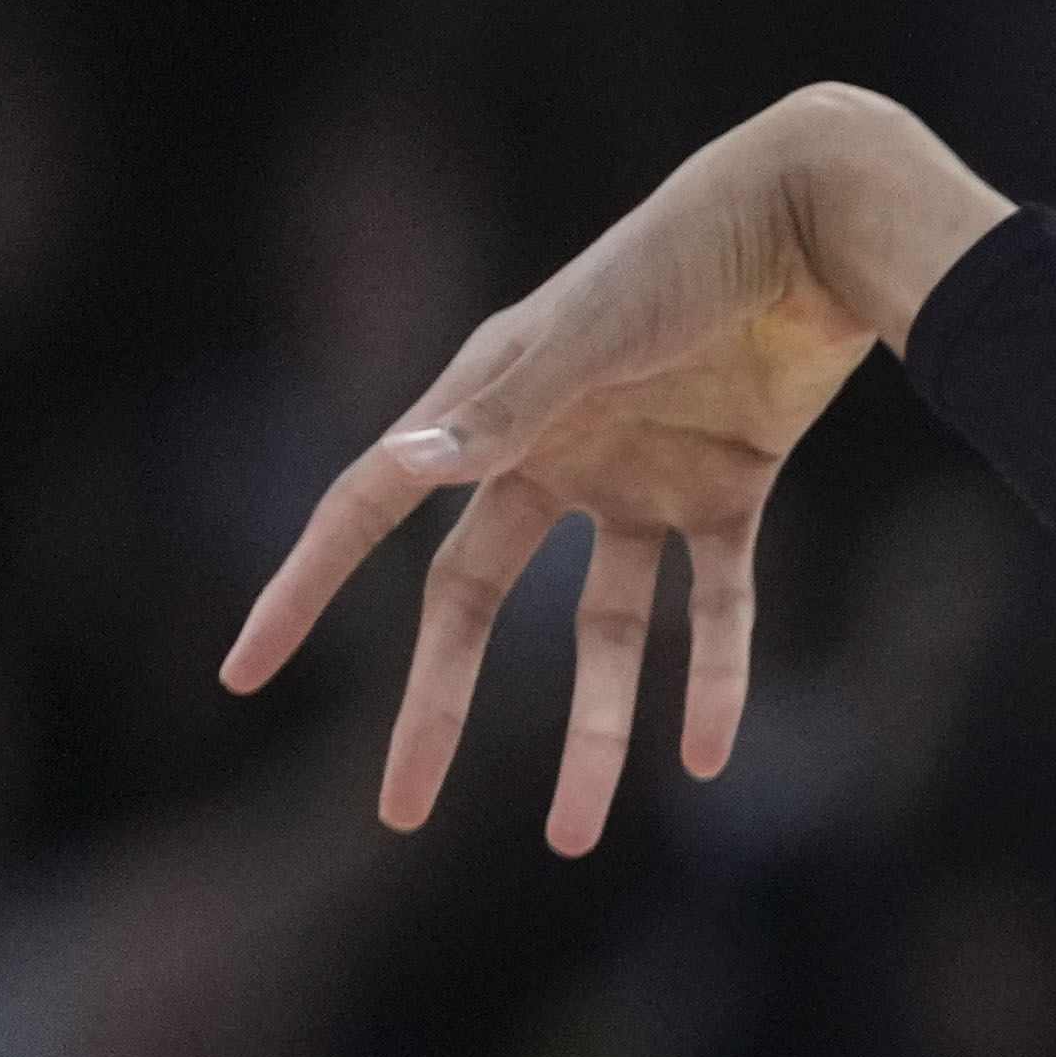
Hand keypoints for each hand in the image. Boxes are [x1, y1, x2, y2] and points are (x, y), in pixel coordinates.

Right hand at [215, 83, 1013, 856]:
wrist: (814, 221)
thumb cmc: (681, 257)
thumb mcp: (582, 337)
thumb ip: (499, 410)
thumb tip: (400, 468)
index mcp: (487, 407)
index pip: (369, 513)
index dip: (303, 591)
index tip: (242, 671)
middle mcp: (551, 448)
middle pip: (470, 604)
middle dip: (436, 708)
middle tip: (400, 815)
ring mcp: (638, 473)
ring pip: (601, 631)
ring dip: (594, 729)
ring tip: (572, 835)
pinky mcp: (731, 485)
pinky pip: (717, 603)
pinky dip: (716, 676)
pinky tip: (705, 758)